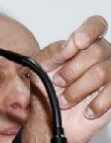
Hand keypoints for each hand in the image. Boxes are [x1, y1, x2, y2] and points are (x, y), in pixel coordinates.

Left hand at [23, 16, 110, 142]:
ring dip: (78, 89)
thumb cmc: (46, 87)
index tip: (77, 43)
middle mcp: (100, 55)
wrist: (51, 117)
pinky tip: (86, 111)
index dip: (89, 31)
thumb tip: (69, 45)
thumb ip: (54, 52)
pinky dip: (96, 104)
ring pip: (102, 72)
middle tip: (58, 82)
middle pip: (97, 51)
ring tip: (65, 100)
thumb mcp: (40, 65)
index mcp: (82, 43)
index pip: (96, 25)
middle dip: (72, 69)